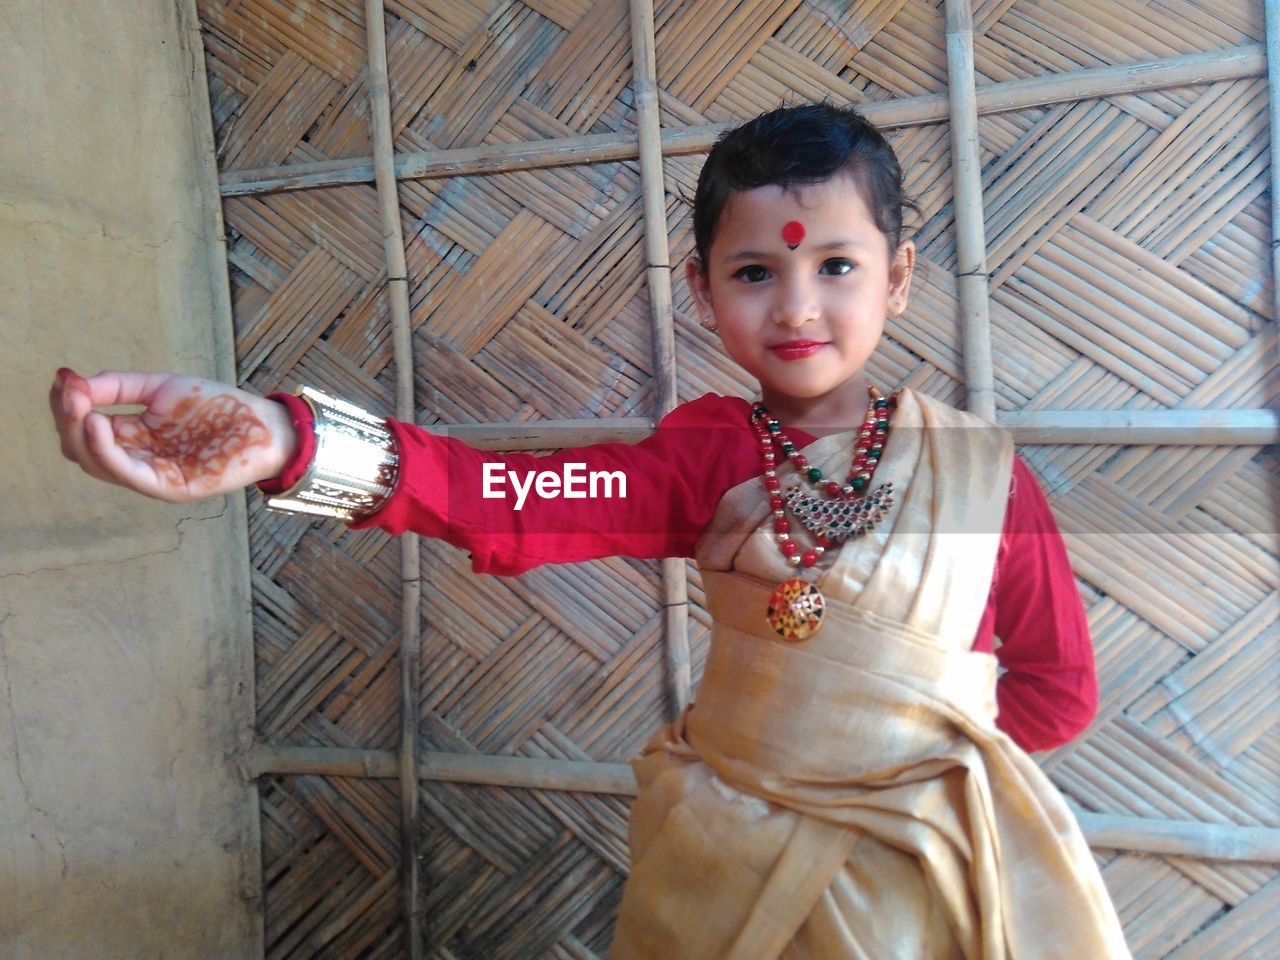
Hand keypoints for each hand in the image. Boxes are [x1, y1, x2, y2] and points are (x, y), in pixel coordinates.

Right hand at [50, 368, 297, 502]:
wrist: (265, 424)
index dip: (67, 406)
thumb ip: (118, 386)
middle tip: (68, 391)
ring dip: (82, 435)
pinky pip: (130, 475)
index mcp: (131, 437)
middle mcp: (136, 460)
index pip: (83, 429)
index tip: (61, 379)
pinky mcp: (171, 489)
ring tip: (80, 405)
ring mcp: (152, 478)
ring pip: (98, 465)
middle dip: (68, 420)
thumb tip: (72, 384)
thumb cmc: (218, 406)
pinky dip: (108, 451)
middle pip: (81, 450)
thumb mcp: (160, 387)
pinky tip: (100, 424)